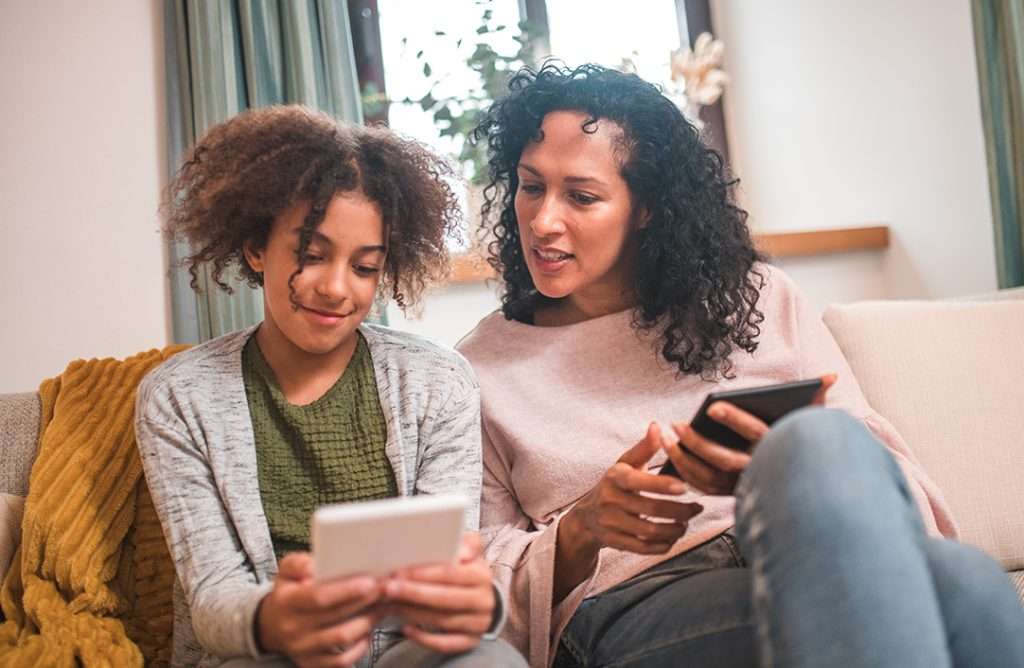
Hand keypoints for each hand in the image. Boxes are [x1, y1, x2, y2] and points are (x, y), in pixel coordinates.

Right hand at [257, 552, 384, 666]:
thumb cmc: (288, 592)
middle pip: (336, 617)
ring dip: (368, 621)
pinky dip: (360, 646)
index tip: (369, 582)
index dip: (346, 591)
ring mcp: (303, 649)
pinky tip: (369, 629)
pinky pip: (341, 660)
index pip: (319, 597)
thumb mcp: (287, 571)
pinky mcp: (312, 663)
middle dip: (366, 602)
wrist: (273, 626)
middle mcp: (293, 628)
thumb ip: (297, 563)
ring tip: (383, 605)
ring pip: (343, 639)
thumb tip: (312, 566)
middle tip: (386, 589)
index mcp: (287, 602)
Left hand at [382, 533, 494, 653]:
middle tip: (388, 588)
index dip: (424, 573)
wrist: (480, 597)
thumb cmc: (465, 570)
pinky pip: (445, 644)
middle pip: (445, 598)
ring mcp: (479, 623)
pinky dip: (424, 638)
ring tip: (391, 604)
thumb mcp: (468, 551)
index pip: (452, 573)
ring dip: (413, 613)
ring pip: (442, 621)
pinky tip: (405, 628)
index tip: (399, 571)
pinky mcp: (471, 641)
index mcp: (482, 574)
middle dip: (413, 593)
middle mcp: (484, 600)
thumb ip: (464, 543)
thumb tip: (463, 553)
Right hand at [565, 422, 705, 555]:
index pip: (638, 481)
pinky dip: (663, 545)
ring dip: (674, 529)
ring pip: (649, 531)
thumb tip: (657, 426)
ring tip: (686, 522)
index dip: (662, 485)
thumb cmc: (614, 485)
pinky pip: (643, 548)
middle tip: (697, 508)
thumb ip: (644, 448)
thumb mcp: (625, 464)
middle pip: (650, 509)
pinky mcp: (614, 542)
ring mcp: (610, 523)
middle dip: (679, 510)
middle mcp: (609, 500)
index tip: (684, 487)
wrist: (587, 516)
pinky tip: (673, 537)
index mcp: (614, 477)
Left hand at [663, 374, 837, 494]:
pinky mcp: (733, 496)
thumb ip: (818, 400)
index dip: (734, 419)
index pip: (756, 433)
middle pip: (724, 459)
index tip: (712, 407)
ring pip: (708, 478)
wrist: (810, 492)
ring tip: (666, 437)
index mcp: (778, 450)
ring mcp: (745, 487)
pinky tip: (672, 455)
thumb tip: (831, 376)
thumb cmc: (805, 449)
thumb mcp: (814, 426)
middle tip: (676, 425)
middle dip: (697, 443)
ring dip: (683, 459)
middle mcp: (761, 472)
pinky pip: (704, 488)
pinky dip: (685, 474)